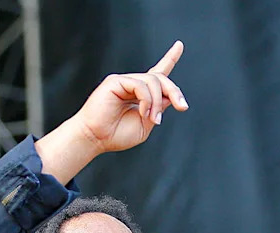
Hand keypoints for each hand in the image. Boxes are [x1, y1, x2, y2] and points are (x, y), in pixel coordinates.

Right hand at [72, 40, 187, 152]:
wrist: (96, 139)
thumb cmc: (116, 135)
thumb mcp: (146, 125)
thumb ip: (158, 110)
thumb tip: (169, 96)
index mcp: (141, 94)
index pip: (157, 73)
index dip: (169, 58)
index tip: (179, 45)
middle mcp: (133, 84)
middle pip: (161, 78)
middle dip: (175, 91)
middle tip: (182, 107)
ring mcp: (124, 81)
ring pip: (153, 81)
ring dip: (158, 102)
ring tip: (153, 119)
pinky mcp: (116, 81)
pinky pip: (140, 85)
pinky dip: (147, 100)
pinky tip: (143, 113)